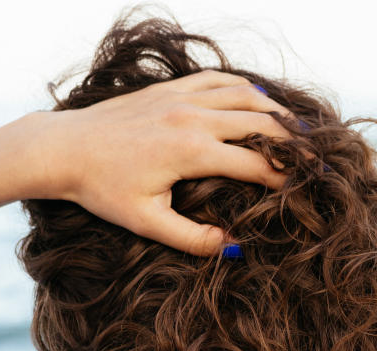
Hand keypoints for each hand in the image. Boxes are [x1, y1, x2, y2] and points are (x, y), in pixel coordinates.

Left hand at [23, 69, 298, 255]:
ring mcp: (181, 97)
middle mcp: (191, 116)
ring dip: (275, 111)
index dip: (283, 177)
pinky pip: (219, 79)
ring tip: (296, 130)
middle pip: (260, 123)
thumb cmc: (102, 189)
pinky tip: (258, 100)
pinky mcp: (169, 87)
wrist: (63, 149)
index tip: (303, 190)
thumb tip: (232, 246)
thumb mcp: (147, 222)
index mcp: (191, 151)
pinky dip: (245, 88)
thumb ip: (192, 237)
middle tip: (313, 158)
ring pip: (245, 94)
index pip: (255, 162)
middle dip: (291, 142)